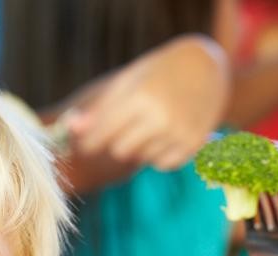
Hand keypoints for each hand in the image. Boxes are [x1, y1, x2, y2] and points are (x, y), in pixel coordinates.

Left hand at [66, 34, 229, 170]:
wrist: (205, 68)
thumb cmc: (157, 73)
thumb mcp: (127, 82)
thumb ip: (100, 108)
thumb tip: (72, 129)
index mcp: (139, 97)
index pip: (103, 132)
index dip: (89, 142)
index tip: (83, 147)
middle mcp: (160, 118)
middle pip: (120, 151)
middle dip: (117, 142)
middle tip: (125, 128)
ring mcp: (179, 133)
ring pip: (141, 159)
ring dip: (140, 147)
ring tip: (151, 125)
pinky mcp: (193, 145)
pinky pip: (162, 164)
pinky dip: (159, 154)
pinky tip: (165, 135)